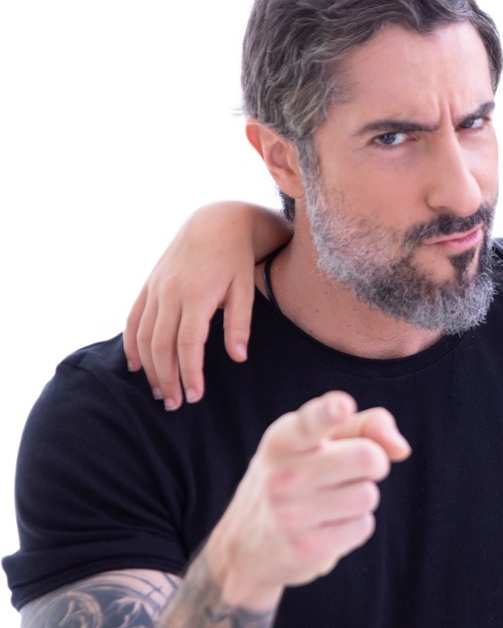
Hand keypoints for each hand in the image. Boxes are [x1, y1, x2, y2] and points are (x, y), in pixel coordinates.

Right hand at [123, 202, 289, 410]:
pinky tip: (137, 365)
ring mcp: (155, 288)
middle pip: (161, 345)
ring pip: (144, 336)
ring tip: (161, 391)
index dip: (190, 373)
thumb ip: (239, 324)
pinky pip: (133, 319)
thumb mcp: (245, 289)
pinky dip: (131, 344)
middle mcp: (170, 293)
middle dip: (168, 378)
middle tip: (177, 404)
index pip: (188, 344)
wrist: (215, 223)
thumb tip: (238, 358)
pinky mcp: (148, 285)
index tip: (195, 396)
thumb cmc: (236, 259)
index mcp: (196, 295)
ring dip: (150, 367)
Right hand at [205, 391, 410, 609]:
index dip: (329, 412)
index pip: (310, 422)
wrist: (246, 545)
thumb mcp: (319, 442)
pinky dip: (354, 526)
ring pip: (368, 495)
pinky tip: (326, 527)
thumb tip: (401, 448)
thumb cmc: (298, 476)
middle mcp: (283, 474)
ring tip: (329, 502)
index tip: (341, 406)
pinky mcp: (307, 548)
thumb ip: (364, 426)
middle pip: (367, 457)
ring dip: (360, 498)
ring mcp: (292, 514)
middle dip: (374, 463)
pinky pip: (363, 527)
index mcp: (283, 439)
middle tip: (352, 471)